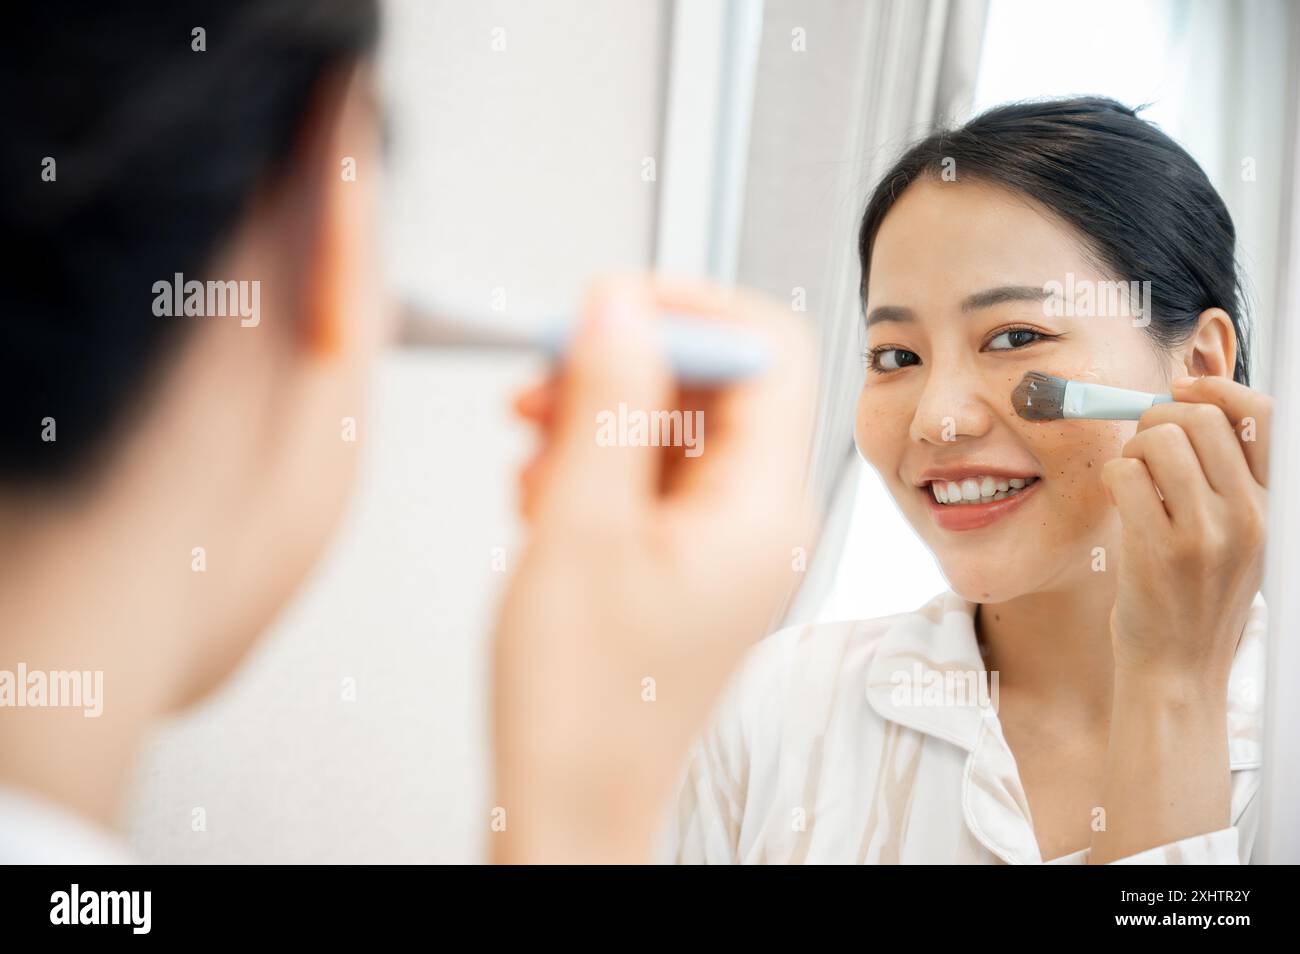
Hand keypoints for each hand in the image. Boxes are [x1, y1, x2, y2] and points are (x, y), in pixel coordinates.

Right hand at [491, 276, 816, 861]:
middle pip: (717, 385)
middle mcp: (756, 521)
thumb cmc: (585, 709)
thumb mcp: (581, 529)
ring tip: (533, 441)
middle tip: (548, 372)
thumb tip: (618, 307)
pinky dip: (595, 464)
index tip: (609, 304)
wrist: (570, 807)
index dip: (690, 308)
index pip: (767, 352)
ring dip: (600, 415)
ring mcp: (720, 544)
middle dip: (629, 362)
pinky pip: (652, 479)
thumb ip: (604, 403)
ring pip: (675, 429)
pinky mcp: (683, 563)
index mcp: (762, 509)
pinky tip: (542, 492)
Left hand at [1100, 375, 1270, 689]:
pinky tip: (1119, 503)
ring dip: (1133, 450)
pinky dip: (1112, 478)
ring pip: (1160, 440)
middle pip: (1201, 418)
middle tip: (1143, 446)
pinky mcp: (1159, 550)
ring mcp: (1206, 533)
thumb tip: (1188, 405)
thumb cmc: (1196, 597)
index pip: (1263, 417)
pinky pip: (1124, 474)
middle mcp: (1250, 515)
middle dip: (1158, 417)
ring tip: (1133, 481)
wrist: (1179, 669)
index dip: (1217, 389)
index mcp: (1275, 507)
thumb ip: (1225, 480)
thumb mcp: (1237, 538)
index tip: (1183, 388)